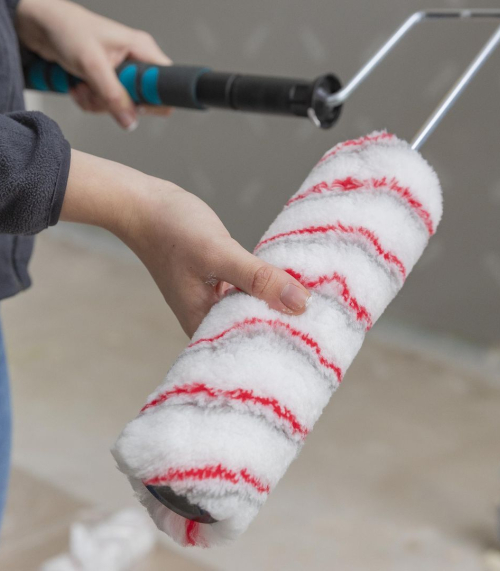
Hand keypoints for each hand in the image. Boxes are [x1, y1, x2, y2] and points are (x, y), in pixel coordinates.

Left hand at [16, 0, 170, 129]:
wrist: (40, 26)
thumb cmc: (66, 30)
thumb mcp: (92, 65)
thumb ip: (114, 96)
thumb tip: (131, 122)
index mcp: (141, 50)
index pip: (165, 83)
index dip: (153, 99)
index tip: (134, 103)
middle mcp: (134, 62)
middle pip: (141, 101)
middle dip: (115, 103)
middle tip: (97, 90)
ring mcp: (119, 74)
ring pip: (121, 107)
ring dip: (97, 103)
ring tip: (82, 85)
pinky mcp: (105, 82)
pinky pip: (106, 106)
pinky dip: (89, 101)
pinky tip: (78, 87)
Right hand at [62, 151, 310, 336]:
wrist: (143, 205)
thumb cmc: (172, 230)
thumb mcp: (219, 254)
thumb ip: (259, 278)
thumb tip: (301, 303)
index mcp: (203, 325)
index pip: (251, 348)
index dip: (283, 346)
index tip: (317, 343)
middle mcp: (207, 319)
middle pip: (254, 331)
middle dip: (285, 327)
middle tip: (326, 327)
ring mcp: (211, 302)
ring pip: (252, 310)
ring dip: (277, 306)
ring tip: (316, 310)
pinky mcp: (217, 284)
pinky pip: (248, 292)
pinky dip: (265, 288)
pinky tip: (289, 284)